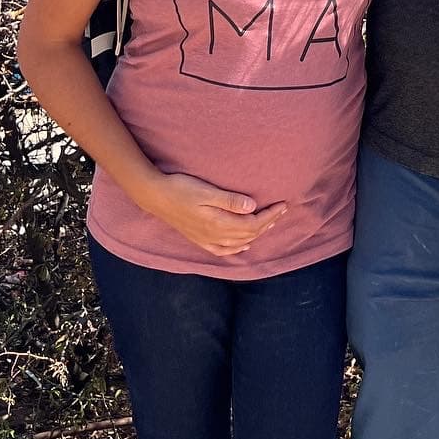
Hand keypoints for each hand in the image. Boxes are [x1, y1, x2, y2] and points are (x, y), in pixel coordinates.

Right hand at [143, 171, 287, 258]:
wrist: (155, 196)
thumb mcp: (206, 191)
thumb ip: (230, 200)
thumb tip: (253, 206)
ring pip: (239, 243)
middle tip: (282, 211)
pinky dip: (237, 249)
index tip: (283, 205)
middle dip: (268, 223)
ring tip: (270, 223)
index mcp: (218, 223)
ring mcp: (206, 240)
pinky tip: (243, 246)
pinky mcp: (199, 239)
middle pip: (249, 234)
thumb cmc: (180, 188)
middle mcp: (214, 236)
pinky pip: (222, 250)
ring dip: (256, 234)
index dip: (270, 216)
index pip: (252, 224)